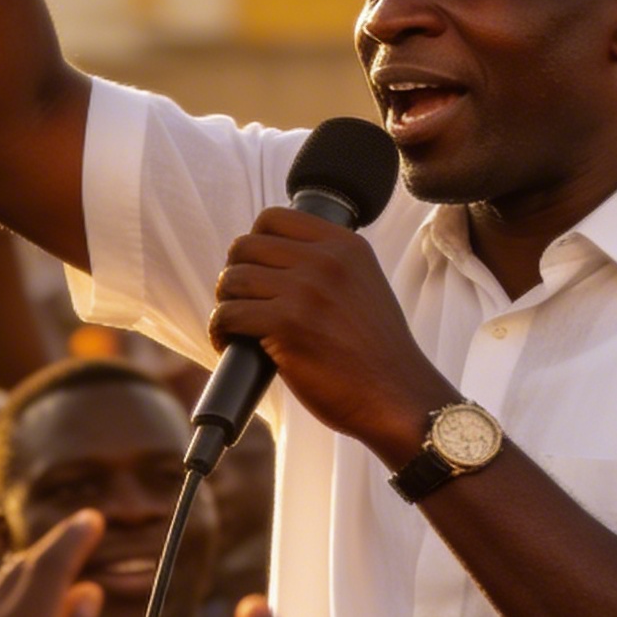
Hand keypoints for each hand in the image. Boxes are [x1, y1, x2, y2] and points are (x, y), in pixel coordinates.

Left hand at [210, 209, 449, 463]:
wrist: (397, 398)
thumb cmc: (376, 354)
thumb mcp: (364, 287)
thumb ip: (329, 267)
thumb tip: (273, 262)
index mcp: (347, 246)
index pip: (274, 218)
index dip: (254, 243)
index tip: (255, 269)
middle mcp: (327, 260)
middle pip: (246, 246)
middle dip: (235, 274)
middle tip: (241, 301)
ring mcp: (306, 291)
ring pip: (233, 280)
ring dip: (226, 304)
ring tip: (234, 325)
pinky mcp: (287, 325)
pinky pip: (228, 315)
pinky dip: (220, 331)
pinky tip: (228, 343)